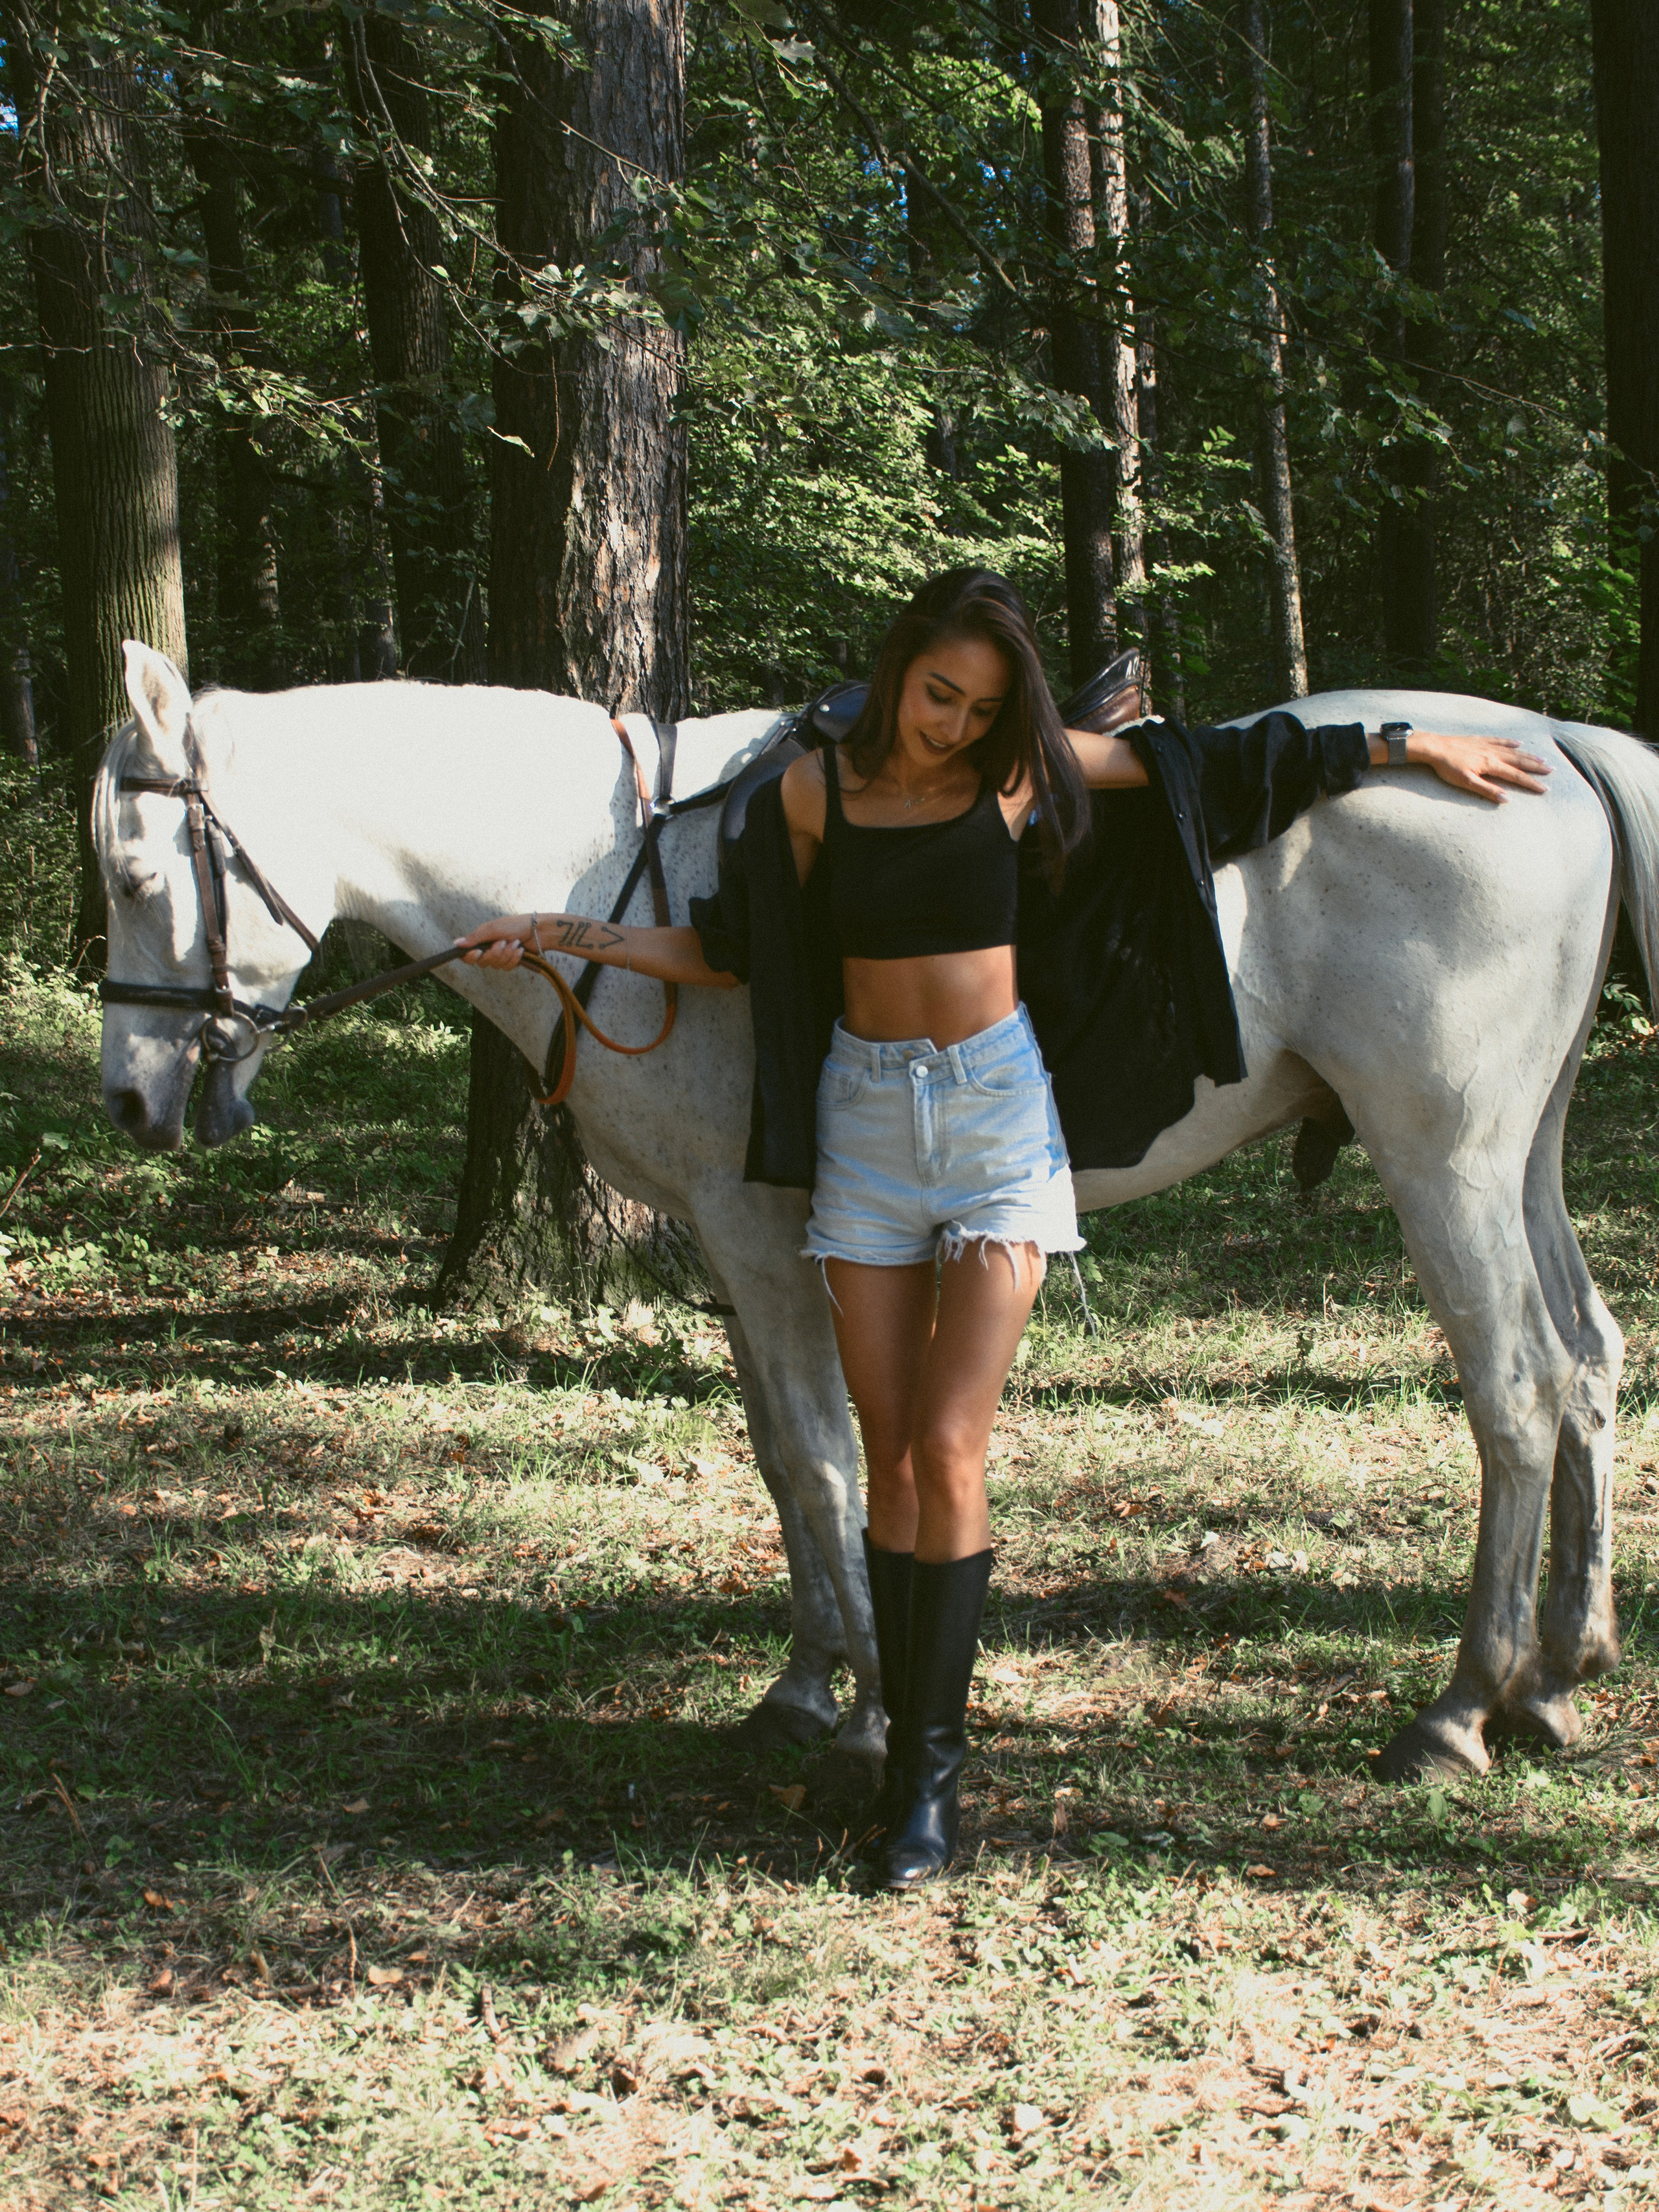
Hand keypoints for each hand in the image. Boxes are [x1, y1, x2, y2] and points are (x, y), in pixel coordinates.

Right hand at [455, 913, 534, 968]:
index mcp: (482, 939)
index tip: (478, 952)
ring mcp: (500, 956)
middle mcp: (489, 948)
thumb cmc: (515, 925)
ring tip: (515, 942)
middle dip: (495, 953)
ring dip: (507, 954)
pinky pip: (507, 967)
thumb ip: (475, 938)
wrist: (538, 930)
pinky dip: (514, 958)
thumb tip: (456, 943)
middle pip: (483, 963)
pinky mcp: (511, 961)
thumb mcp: (493, 929)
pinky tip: (520, 950)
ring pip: (496, 966)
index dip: (470, 957)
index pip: (467, 955)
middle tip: (503, 942)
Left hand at [1411, 729, 1551, 801]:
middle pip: (1519, 761)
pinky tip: (1518, 743)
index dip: (1531, 783)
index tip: (1545, 789)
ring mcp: (1487, 745)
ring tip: (1542, 758)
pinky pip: (1500, 740)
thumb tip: (1506, 798)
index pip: (1516, 776)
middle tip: (1552, 770)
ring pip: (1513, 750)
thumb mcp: (1466, 782)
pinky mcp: (1480, 740)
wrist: (1435, 747)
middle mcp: (1493, 753)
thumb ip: (1486, 790)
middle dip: (1536, 767)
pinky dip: (1511, 742)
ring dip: (1528, 755)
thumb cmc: (1448, 767)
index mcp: (1491, 765)